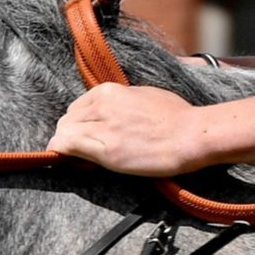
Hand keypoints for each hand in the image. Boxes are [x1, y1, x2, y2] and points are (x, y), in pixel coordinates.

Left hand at [46, 84, 212, 176]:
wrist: (190, 135)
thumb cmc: (176, 116)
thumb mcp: (143, 96)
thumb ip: (120, 102)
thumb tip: (109, 113)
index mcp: (108, 91)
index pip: (77, 108)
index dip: (79, 125)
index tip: (87, 136)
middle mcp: (101, 106)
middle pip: (67, 121)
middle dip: (71, 136)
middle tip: (83, 152)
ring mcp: (102, 128)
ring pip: (64, 134)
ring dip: (68, 148)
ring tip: (81, 160)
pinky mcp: (106, 151)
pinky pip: (68, 148)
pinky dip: (64, 155)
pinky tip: (72, 162)